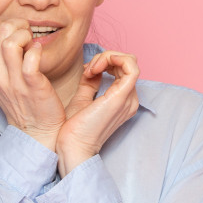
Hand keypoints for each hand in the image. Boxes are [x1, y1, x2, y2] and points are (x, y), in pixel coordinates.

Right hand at [0, 18, 64, 150]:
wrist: (35, 130)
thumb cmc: (22, 100)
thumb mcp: (1, 78)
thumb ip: (0, 56)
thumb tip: (10, 31)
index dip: (8, 24)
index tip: (20, 33)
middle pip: (0, 30)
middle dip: (19, 25)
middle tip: (29, 35)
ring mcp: (11, 81)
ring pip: (11, 42)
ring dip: (26, 35)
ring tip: (32, 44)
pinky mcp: (31, 86)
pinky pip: (31, 58)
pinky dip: (37, 50)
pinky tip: (39, 54)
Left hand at [56, 50, 139, 175]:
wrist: (72, 145)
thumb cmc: (75, 128)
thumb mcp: (83, 98)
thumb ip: (90, 82)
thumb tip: (93, 68)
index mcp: (122, 100)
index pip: (124, 69)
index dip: (105, 62)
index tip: (86, 70)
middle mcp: (130, 99)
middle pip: (128, 63)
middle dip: (106, 58)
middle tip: (87, 69)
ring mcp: (128, 98)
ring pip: (129, 61)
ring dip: (107, 57)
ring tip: (90, 69)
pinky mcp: (122, 96)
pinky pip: (130, 66)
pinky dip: (113, 58)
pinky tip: (96, 68)